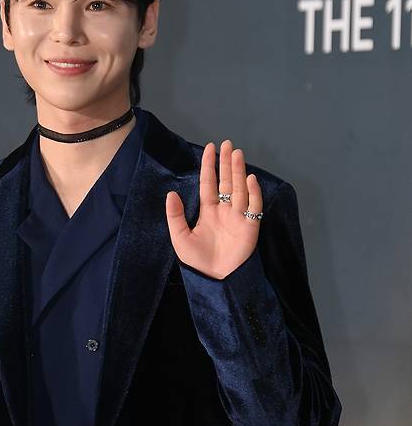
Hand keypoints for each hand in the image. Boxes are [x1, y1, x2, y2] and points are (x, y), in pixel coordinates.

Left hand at [165, 139, 262, 278]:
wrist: (216, 280)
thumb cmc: (198, 261)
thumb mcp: (180, 238)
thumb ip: (175, 216)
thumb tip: (171, 193)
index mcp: (208, 211)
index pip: (209, 183)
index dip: (209, 166)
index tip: (211, 148)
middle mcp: (225, 210)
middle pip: (227, 182)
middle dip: (227, 163)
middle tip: (228, 144)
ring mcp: (238, 217)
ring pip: (240, 189)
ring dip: (239, 172)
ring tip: (237, 154)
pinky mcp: (250, 227)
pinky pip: (253, 207)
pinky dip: (253, 193)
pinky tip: (249, 179)